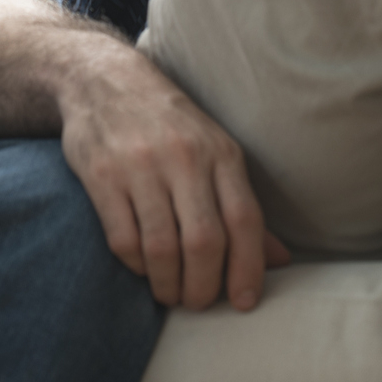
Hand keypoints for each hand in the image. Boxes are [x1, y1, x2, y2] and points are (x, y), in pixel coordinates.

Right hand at [58, 49, 291, 311]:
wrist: (103, 79)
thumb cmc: (169, 124)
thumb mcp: (214, 151)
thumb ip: (241, 206)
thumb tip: (279, 261)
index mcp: (221, 153)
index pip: (245, 220)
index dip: (249, 268)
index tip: (243, 302)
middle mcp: (184, 157)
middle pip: (205, 242)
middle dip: (204, 287)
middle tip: (197, 302)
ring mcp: (140, 166)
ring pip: (162, 248)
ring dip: (168, 284)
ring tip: (170, 293)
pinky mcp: (102, 177)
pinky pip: (124, 239)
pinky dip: (136, 266)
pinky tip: (142, 267)